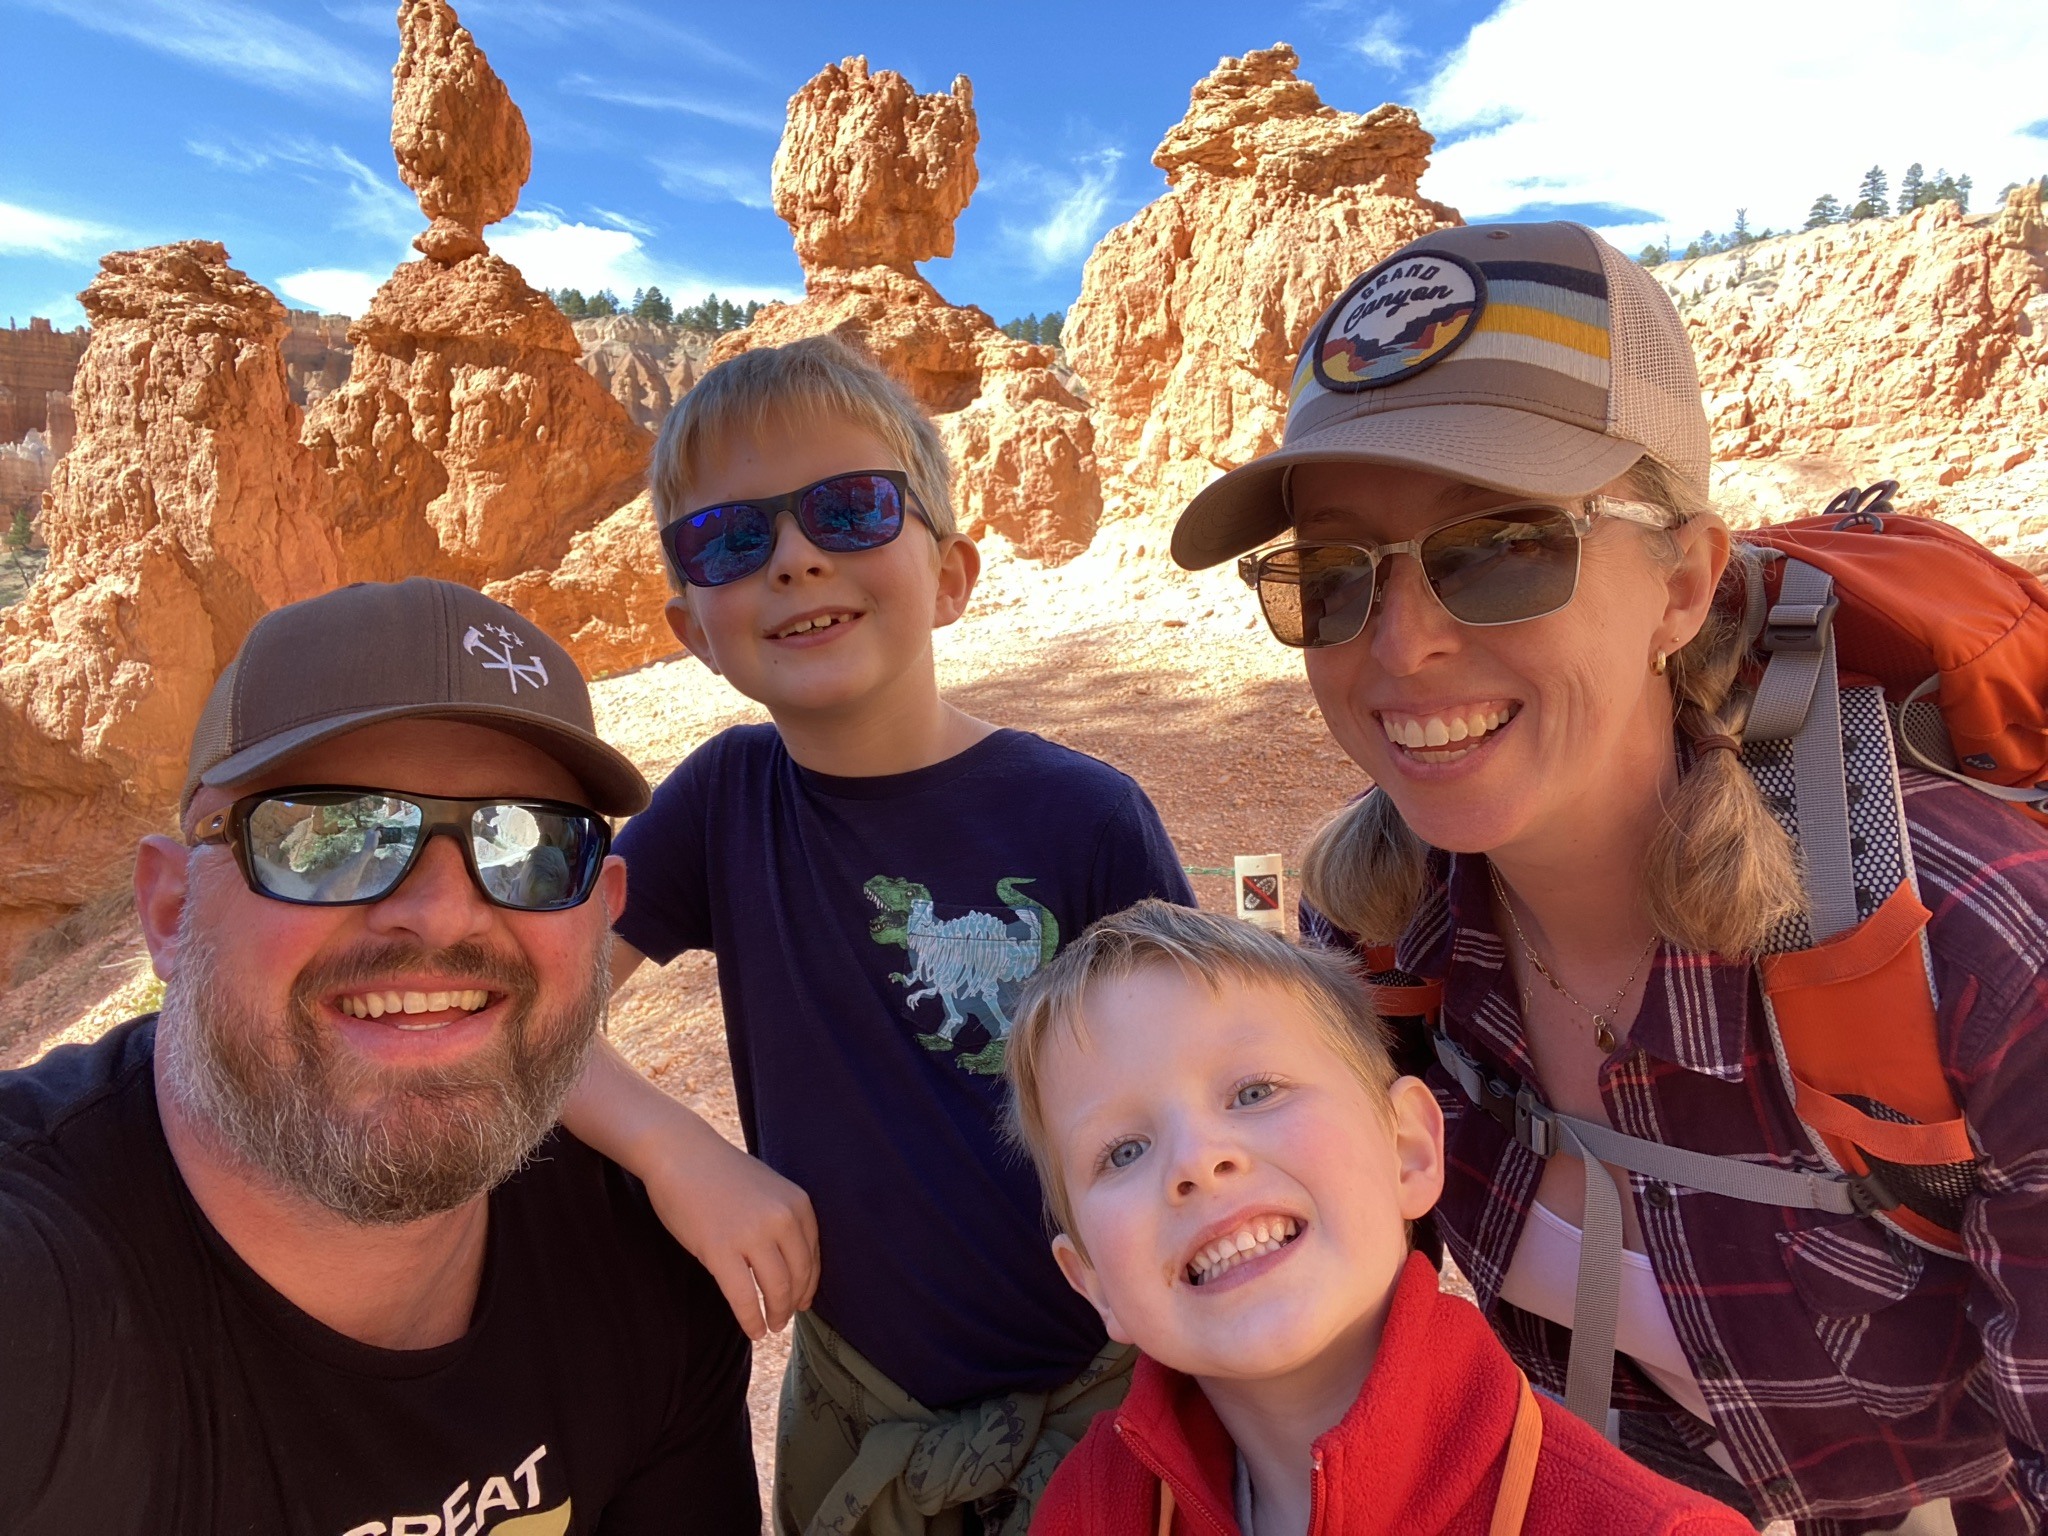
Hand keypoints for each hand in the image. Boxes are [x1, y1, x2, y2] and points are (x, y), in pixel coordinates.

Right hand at [639, 1127, 820, 1339]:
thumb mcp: (768, 1190)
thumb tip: (794, 1267)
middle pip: (797, 1277)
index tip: (803, 1301)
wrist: (681, 1155)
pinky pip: (743, 1298)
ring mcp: (752, 1236)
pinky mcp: (720, 1251)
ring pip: (776, 1290)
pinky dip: (751, 1320)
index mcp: (797, 1204)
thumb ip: (784, 1221)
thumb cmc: (721, 1174)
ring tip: (770, 1326)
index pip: (812, 1257)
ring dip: (775, 1315)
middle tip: (783, 1319)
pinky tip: (753, 1331)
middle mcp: (782, 1219)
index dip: (809, 1285)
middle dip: (792, 1304)